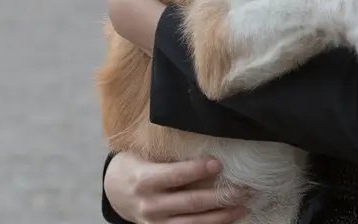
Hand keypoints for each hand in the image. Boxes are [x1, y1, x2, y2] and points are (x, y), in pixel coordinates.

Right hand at [105, 152, 250, 223]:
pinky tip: (227, 219)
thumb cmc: (136, 165)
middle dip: (218, 197)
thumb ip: (169, 154)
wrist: (115, 192)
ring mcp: (155, 223)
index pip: (175, 176)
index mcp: (144, 180)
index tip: (219, 162)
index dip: (197, 170)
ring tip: (241, 207)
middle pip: (190, 202)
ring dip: (220, 216)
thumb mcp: (144, 155)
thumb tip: (205, 141)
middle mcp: (150, 205)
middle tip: (242, 189)